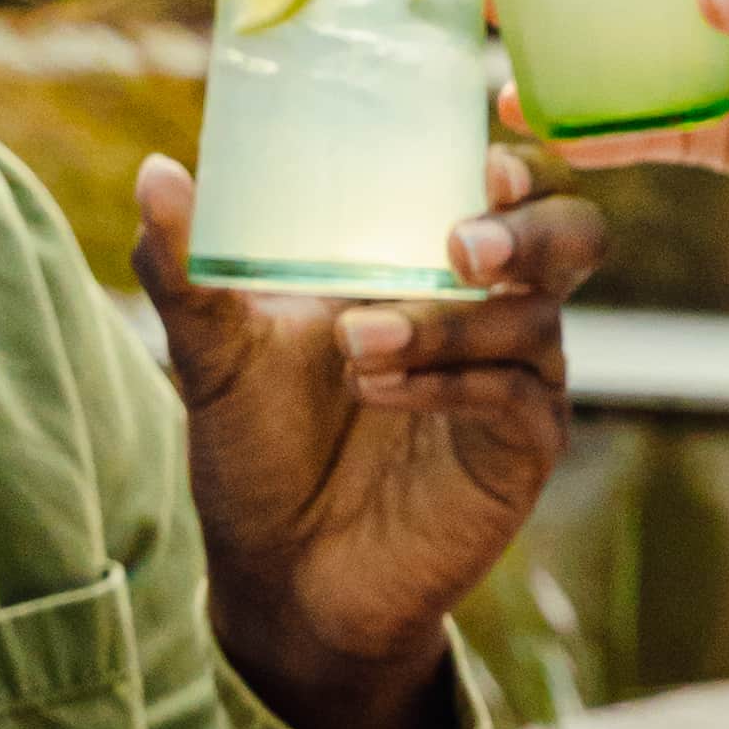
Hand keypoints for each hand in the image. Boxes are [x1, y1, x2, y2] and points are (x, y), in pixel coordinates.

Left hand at [137, 153, 586, 728]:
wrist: (279, 574)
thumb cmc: (260, 447)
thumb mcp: (214, 350)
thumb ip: (188, 266)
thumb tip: (157, 172)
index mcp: (430, 262)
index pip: (507, 184)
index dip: (517, 159)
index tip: (482, 154)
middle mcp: (491, 310)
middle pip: (570, 236)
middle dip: (528, 229)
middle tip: (459, 244)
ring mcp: (516, 380)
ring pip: (532, 319)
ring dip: (446, 322)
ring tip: (356, 344)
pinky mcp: (520, 453)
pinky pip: (517, 397)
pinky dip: (452, 384)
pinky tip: (381, 390)